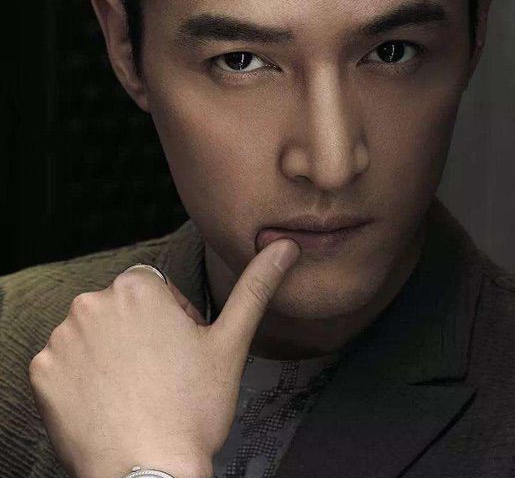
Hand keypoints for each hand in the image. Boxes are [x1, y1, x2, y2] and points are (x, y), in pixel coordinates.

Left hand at [27, 238, 300, 477]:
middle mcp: (92, 303)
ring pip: (94, 334)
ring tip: (135, 390)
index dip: (171, 319)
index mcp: (138, 288)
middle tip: (162, 373)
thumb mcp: (231, 342)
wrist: (149, 471)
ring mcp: (63, 339)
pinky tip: (106, 402)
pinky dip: (80, 379)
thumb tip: (285, 247)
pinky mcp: (42, 373)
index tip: (180, 351)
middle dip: (140, 333)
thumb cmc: (193, 407)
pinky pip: (63, 364)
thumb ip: (256, 287)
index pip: (153, 289)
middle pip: (121, 309)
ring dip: (110, 353)